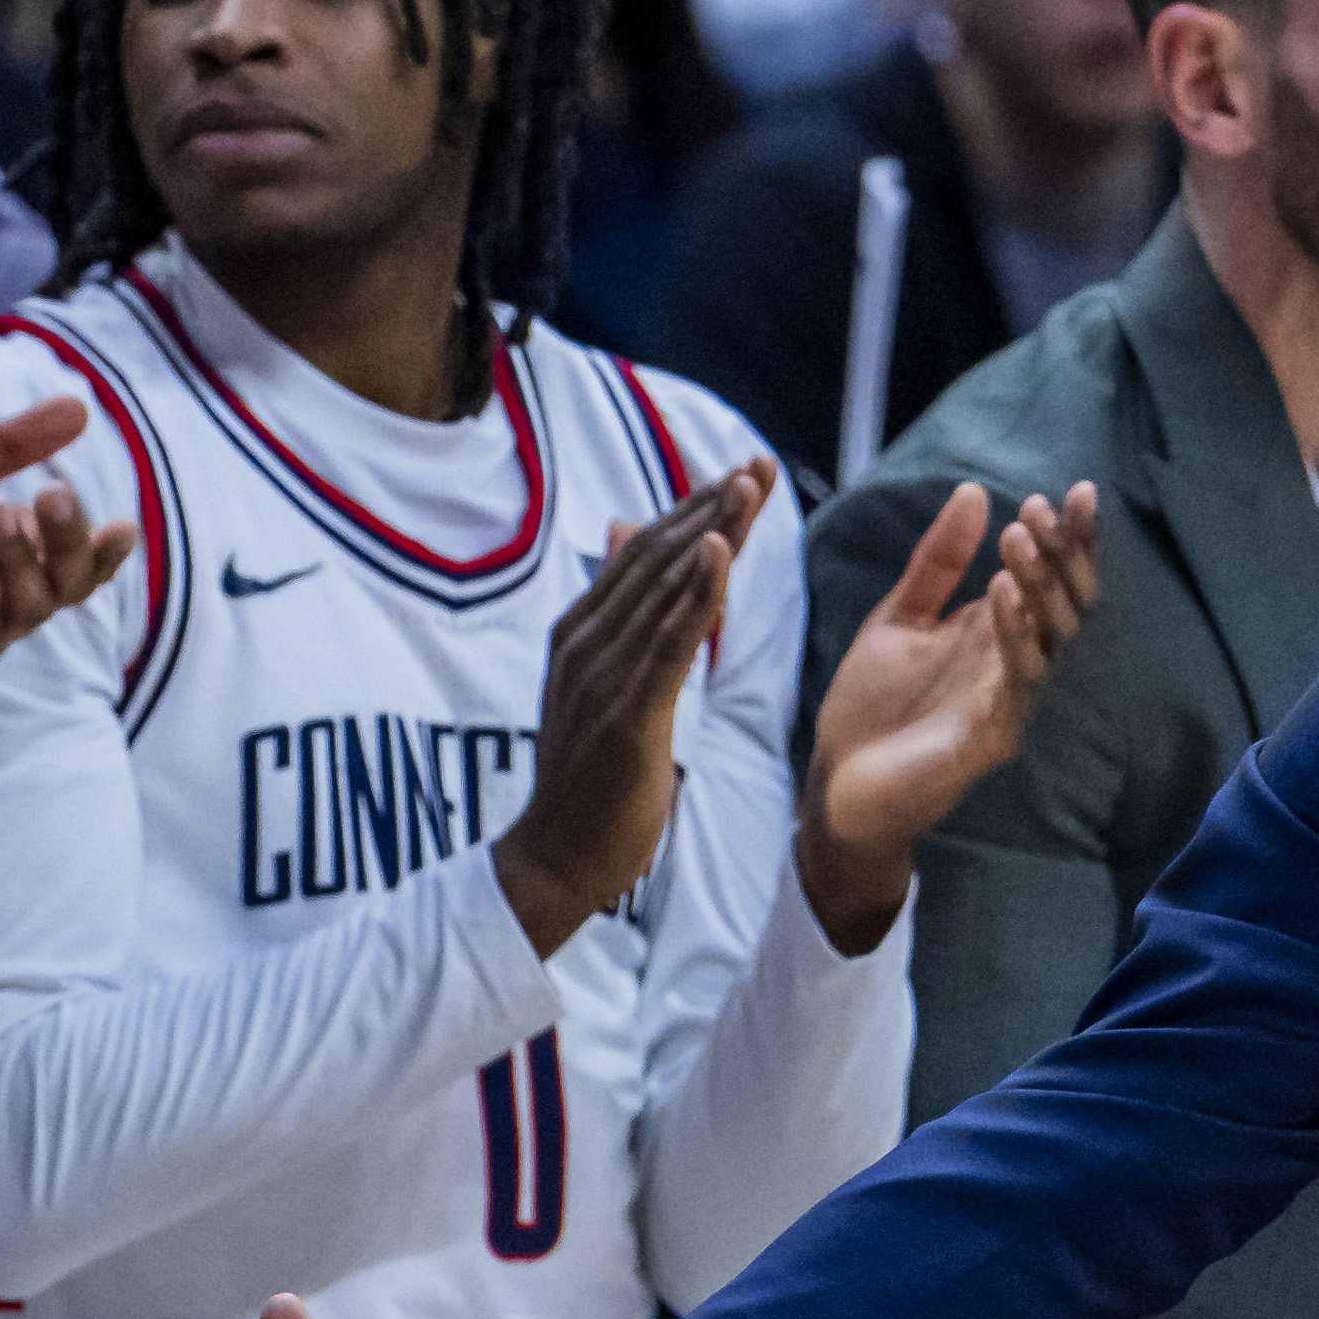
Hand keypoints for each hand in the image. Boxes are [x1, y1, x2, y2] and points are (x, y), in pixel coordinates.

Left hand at [0, 395, 136, 713]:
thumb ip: (2, 450)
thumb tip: (80, 405)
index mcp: (16, 560)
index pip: (80, 561)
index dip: (105, 549)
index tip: (124, 524)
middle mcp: (7, 600)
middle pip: (66, 583)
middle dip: (70, 542)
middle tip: (55, 493)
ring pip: (27, 608)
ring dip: (21, 559)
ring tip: (1, 514)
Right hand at [495, 464, 773, 958]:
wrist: (558, 854)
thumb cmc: (590, 779)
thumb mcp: (604, 687)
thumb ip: (620, 618)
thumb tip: (623, 537)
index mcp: (580, 632)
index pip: (644, 553)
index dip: (693, 509)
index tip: (741, 472)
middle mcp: (585, 641)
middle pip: (657, 556)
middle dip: (712, 506)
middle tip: (760, 464)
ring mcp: (602, 674)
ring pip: (664, 587)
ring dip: (712, 531)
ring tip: (750, 485)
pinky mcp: (626, 711)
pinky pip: (667, 641)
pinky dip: (695, 592)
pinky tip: (721, 551)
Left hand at [798, 477, 1097, 951]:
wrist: (838, 783)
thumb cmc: (873, 707)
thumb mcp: (900, 616)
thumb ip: (937, 561)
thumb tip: (975, 493)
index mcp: (1000, 634)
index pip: (1051, 579)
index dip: (1069, 539)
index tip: (1074, 491)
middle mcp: (1016, 666)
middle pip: (1063, 605)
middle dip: (1063, 556)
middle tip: (1049, 508)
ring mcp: (1010, 702)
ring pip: (1048, 641)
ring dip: (1038, 588)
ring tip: (1020, 539)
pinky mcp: (993, 737)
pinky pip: (1015, 682)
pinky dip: (1013, 637)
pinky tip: (1002, 594)